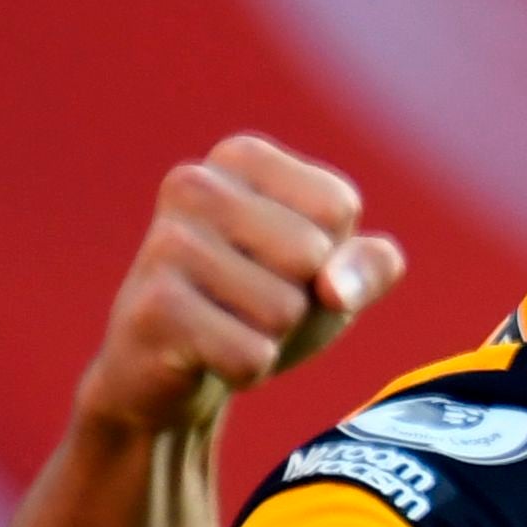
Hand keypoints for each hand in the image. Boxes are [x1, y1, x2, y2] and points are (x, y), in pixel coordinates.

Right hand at [75, 137, 403, 438]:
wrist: (166, 369)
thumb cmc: (260, 306)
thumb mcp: (334, 276)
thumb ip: (372, 266)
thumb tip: (336, 289)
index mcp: (242, 156)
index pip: (337, 206)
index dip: (329, 255)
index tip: (280, 263)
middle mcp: (196, 185)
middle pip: (311, 254)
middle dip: (299, 299)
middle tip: (251, 302)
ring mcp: (167, 244)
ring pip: (284, 309)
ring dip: (270, 337)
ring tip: (227, 325)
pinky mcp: (154, 308)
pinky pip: (250, 355)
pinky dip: (246, 370)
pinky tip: (205, 355)